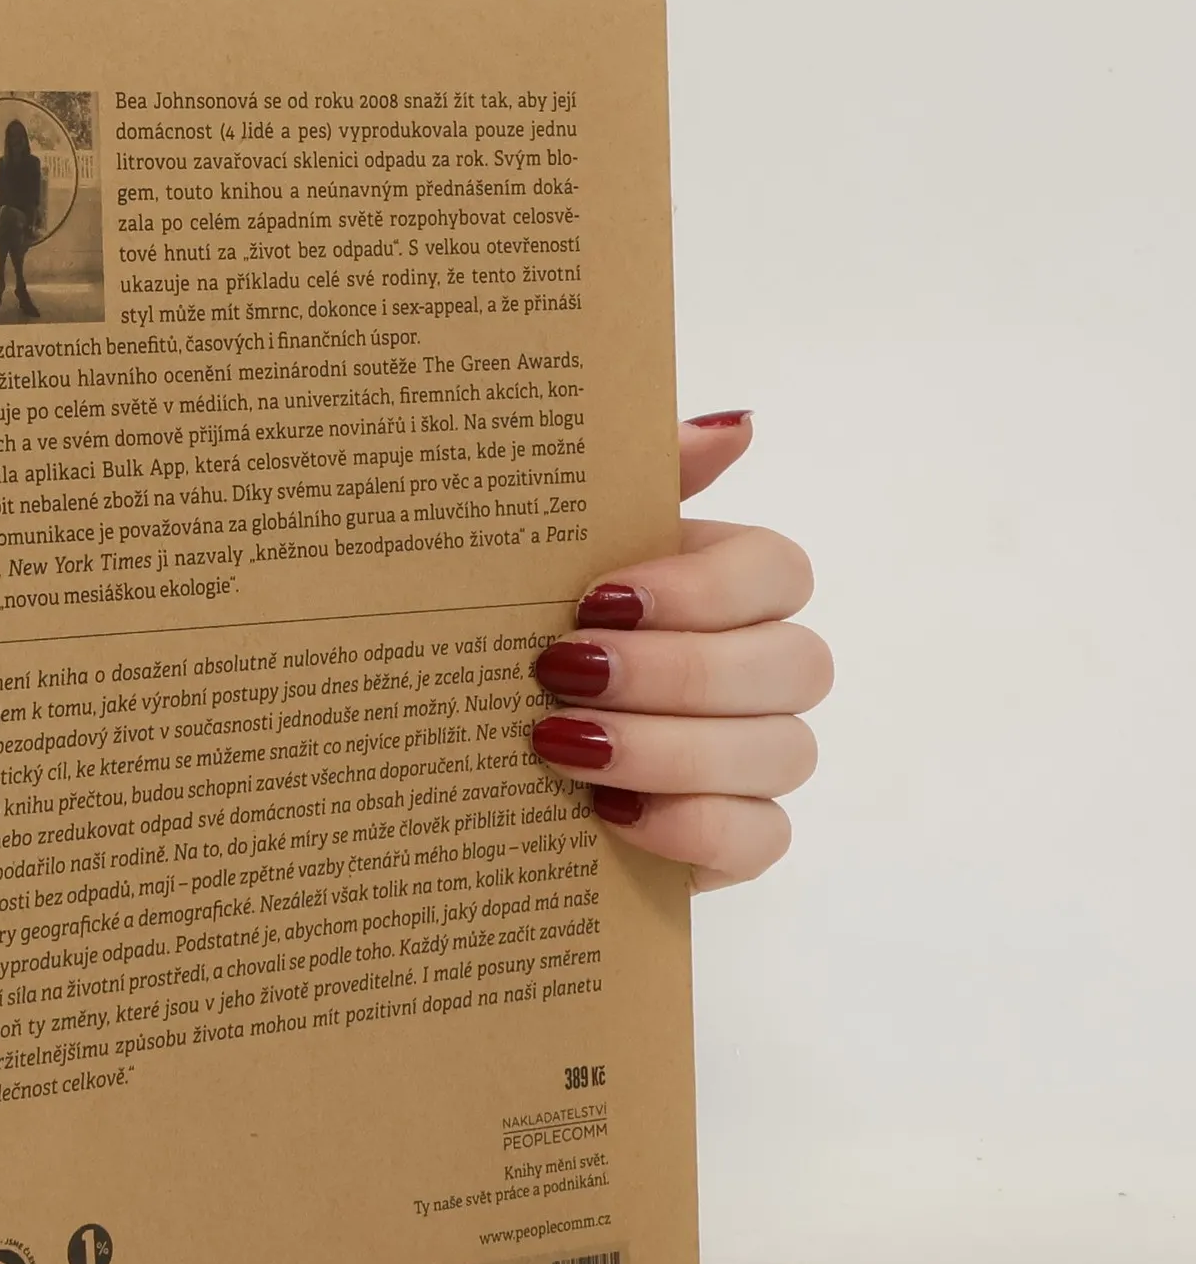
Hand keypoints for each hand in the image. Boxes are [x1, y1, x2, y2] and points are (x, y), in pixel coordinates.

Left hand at [528, 410, 830, 890]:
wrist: (472, 752)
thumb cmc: (524, 632)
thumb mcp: (555, 552)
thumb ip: (640, 482)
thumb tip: (735, 423)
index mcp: (727, 588)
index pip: (780, 572)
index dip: (703, 588)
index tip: (597, 599)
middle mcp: (762, 673)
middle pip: (793, 664)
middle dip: (676, 672)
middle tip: (564, 673)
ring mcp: (759, 761)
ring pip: (783, 752)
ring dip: (668, 748)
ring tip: (562, 745)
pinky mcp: (738, 840)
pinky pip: (762, 837)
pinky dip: (689, 827)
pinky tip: (606, 813)